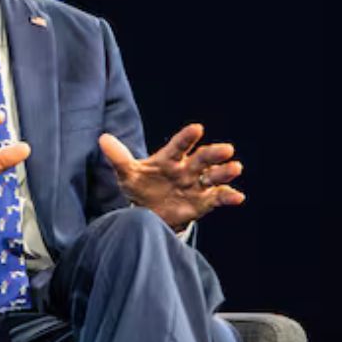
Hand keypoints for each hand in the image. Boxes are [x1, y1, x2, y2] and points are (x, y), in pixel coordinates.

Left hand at [99, 123, 243, 230]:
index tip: (197, 128)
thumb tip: (102, 138)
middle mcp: (186, 168)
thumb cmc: (140, 187)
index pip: (179, 145)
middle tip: (227, 149)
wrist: (149, 212)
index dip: (187, 137)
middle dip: (214, 154)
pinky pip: (218, 197)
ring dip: (224, 172)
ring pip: (213, 176)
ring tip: (235, 168)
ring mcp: (197, 185)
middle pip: (202, 158)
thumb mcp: (127, 174)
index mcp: (169, 158)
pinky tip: (238, 197)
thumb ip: (119, 158)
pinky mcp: (204, 201)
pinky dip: (228, 196)